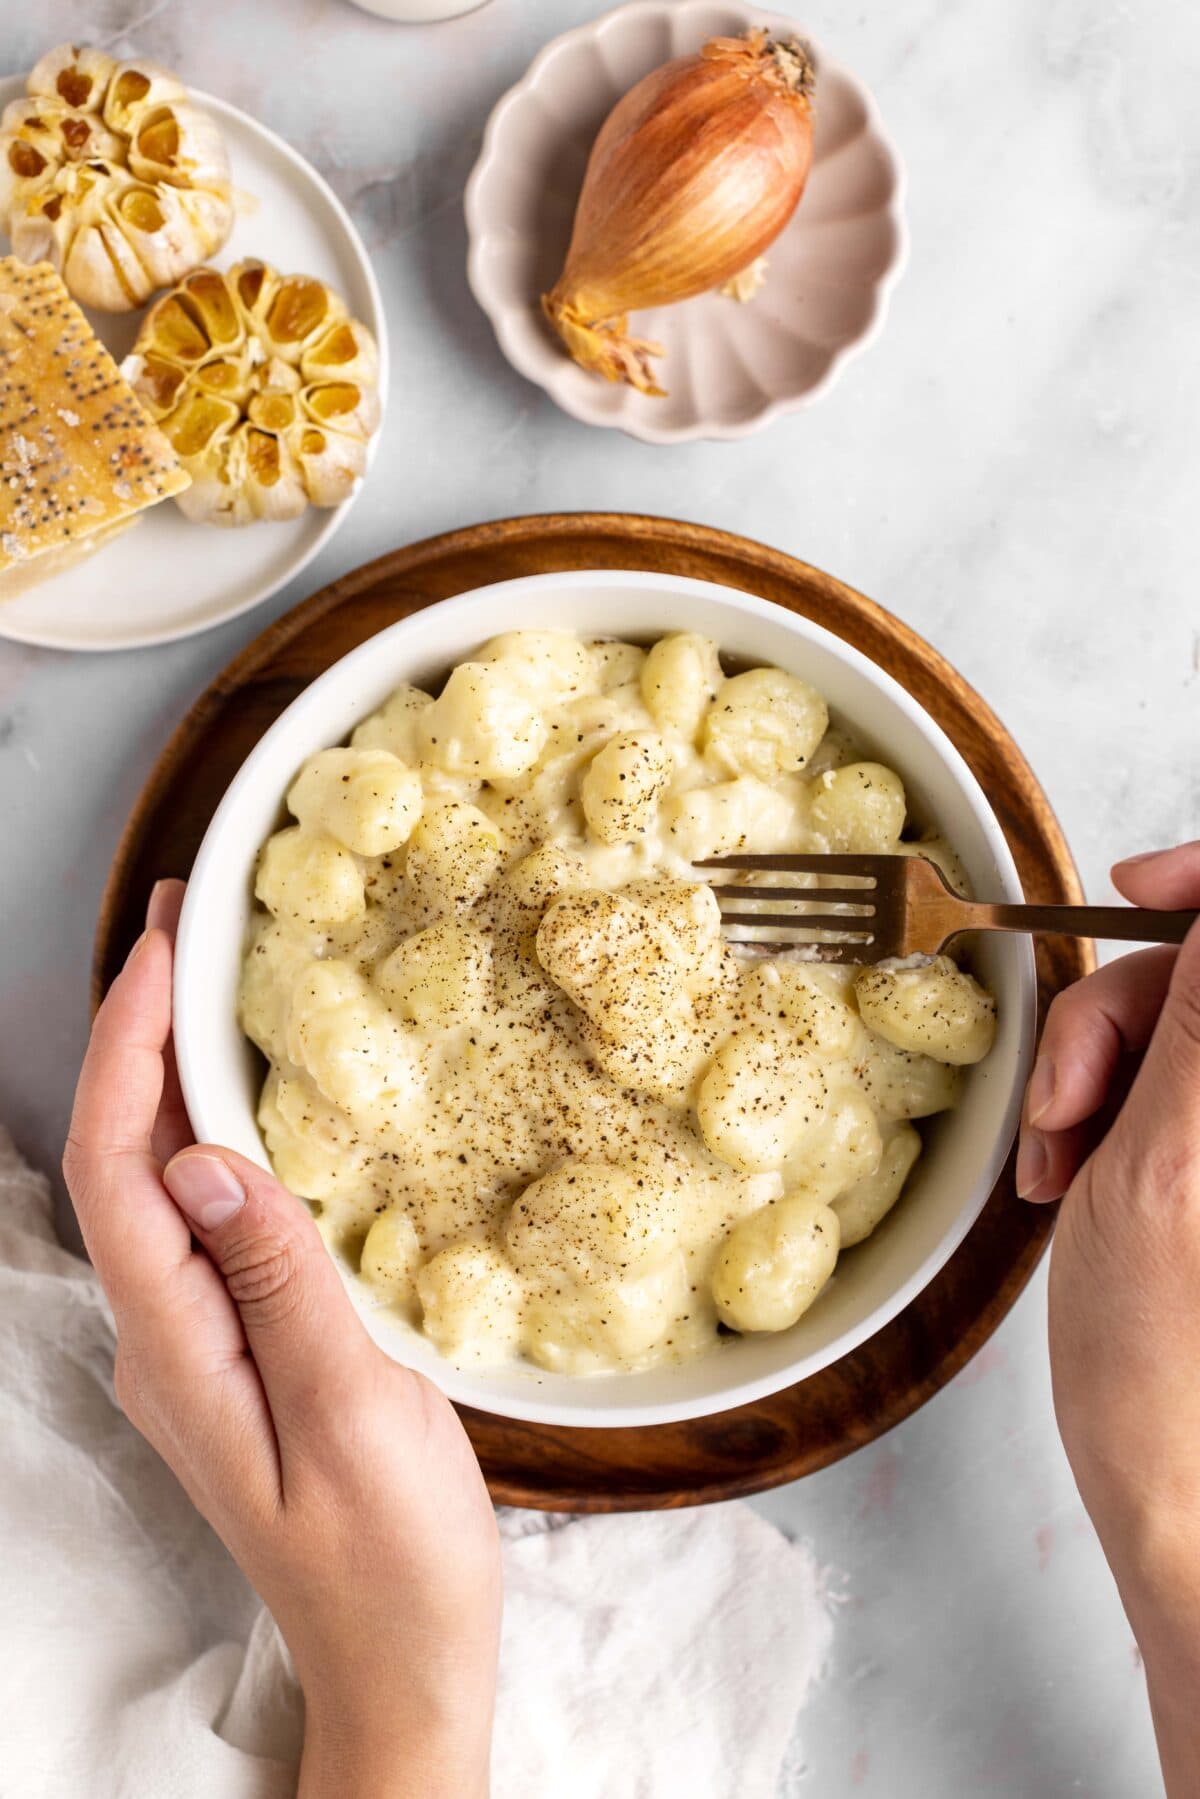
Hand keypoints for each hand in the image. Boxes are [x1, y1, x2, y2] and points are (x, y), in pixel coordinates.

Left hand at [64, 881, 500, 1798]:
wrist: (401, 1664)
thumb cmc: (391, 1561)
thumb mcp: (354, 1415)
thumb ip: (278, 1283)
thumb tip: (205, 1155)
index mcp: (177, 1346)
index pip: (116, 1167)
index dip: (128, 1045)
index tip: (164, 946)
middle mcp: (166, 1335)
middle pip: (121, 1158)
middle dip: (139, 1031)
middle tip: (186, 924)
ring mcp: (197, 1344)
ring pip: (160, 1180)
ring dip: (175, 1073)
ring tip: (214, 979)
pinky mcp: (241, 1347)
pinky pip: (208, 1214)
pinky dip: (220, 1130)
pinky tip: (261, 1097)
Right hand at [1016, 842, 1199, 1795]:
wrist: (1188, 1506)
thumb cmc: (1170, 1374)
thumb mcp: (1166, 1172)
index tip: (1132, 892)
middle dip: (1126, 1010)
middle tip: (1068, 1103)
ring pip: (1188, 1023)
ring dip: (1104, 1069)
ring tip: (1061, 1160)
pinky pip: (1179, 1082)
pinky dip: (1117, 1107)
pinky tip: (1081, 1168)